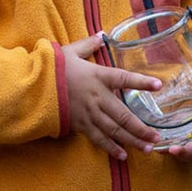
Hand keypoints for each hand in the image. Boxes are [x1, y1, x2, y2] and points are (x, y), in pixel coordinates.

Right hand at [61, 34, 160, 159]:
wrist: (32, 87)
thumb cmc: (52, 68)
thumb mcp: (70, 51)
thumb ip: (88, 44)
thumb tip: (101, 35)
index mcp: (98, 76)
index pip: (125, 79)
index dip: (142, 82)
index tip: (159, 86)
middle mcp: (97, 97)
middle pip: (124, 115)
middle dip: (142, 128)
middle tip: (157, 137)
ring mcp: (89, 113)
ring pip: (114, 130)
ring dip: (132, 140)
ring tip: (147, 148)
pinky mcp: (80, 125)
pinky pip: (98, 139)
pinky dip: (110, 148)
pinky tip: (122, 155)